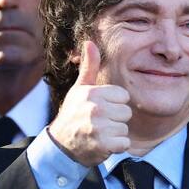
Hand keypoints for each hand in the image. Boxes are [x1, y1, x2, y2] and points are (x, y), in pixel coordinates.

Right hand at [47, 40, 131, 166]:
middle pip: (126, 113)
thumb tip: (90, 42)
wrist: (61, 145)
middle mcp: (96, 108)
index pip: (123, 96)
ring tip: (99, 133)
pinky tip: (103, 144)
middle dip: (115, 120)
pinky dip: (116, 147)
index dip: (114, 104)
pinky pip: (125, 143)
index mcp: (93, 93)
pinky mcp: (103, 144)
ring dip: (115, 134)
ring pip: (125, 128)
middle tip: (99, 123)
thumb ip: (89, 66)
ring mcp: (99, 127)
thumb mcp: (80, 88)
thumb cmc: (74, 114)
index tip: (100, 108)